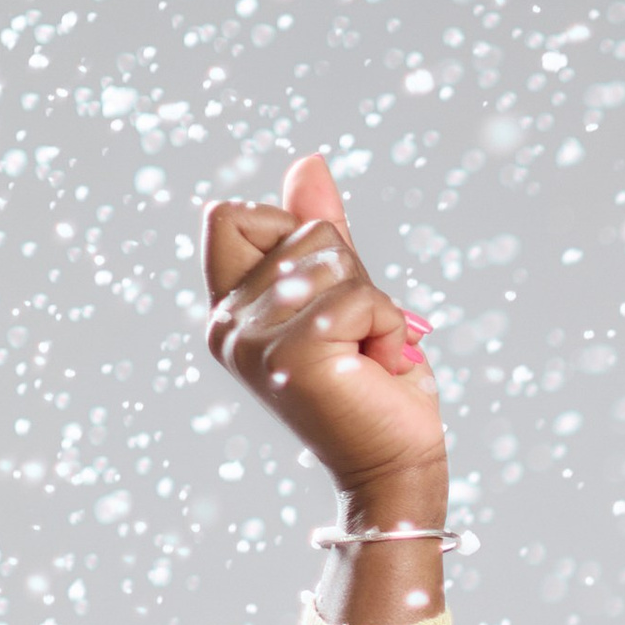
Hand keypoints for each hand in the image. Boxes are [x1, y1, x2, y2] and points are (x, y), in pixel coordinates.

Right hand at [201, 152, 444, 520]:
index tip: (323, 294)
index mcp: (228, 310)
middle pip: (302, 231)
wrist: (397, 464)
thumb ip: (319, 231)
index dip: (292, 233)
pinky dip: (387, 325)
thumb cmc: (374, 385)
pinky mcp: (295, 357)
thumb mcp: (345, 293)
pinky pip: (359, 296)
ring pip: (333, 258)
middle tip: (356, 337)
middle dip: (351, 274)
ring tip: (366, 353)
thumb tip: (308, 160)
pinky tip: (377, 367)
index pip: (228, 215)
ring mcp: (255, 343)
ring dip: (372, 303)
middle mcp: (227, 326)